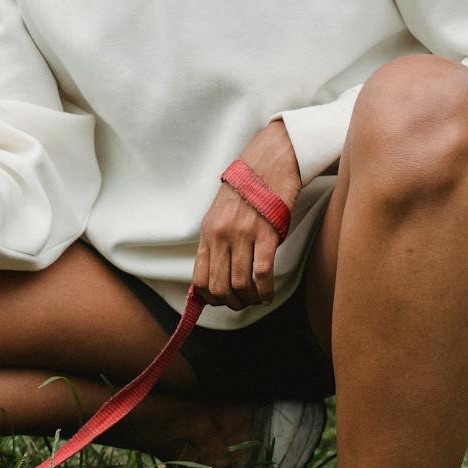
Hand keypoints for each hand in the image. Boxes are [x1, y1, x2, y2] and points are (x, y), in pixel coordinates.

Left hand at [193, 120, 301, 307]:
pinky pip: (262, 273)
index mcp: (208, 233)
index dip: (209, 298)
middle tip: (243, 303)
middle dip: (231, 303)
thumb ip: (216, 243)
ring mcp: (243, 234)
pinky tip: (268, 294)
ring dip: (250, 300)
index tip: (221, 301)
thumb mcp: (220, 216)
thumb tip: (217, 276)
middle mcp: (221, 235)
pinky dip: (265, 291)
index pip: (198, 278)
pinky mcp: (267, 233)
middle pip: (219, 286)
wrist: (267, 163)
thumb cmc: (246, 191)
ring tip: (257, 299)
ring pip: (240, 284)